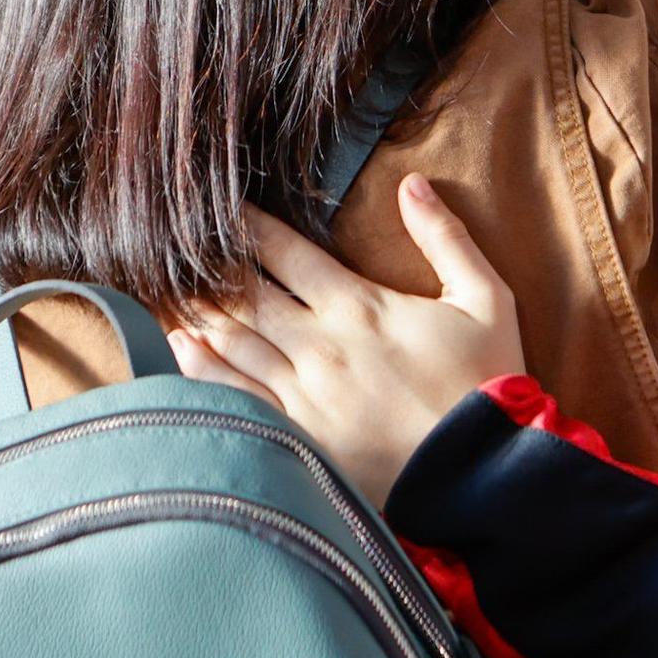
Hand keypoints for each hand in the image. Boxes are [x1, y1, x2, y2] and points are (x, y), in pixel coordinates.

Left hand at [169, 173, 523, 505]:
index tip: (220, 209)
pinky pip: (237, 397)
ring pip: (233, 344)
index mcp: (359, 307)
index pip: (286, 254)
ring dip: (198, 315)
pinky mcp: (299, 438)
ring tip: (169, 292)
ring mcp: (304, 396)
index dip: (248, 227)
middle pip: (246, 297)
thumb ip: (445, 238)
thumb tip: (412, 183)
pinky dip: (202, 371)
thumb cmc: (488, 382)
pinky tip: (180, 351)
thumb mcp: (486, 299)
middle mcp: (320, 347)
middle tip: (175, 249)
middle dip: (210, 270)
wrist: (482, 474)